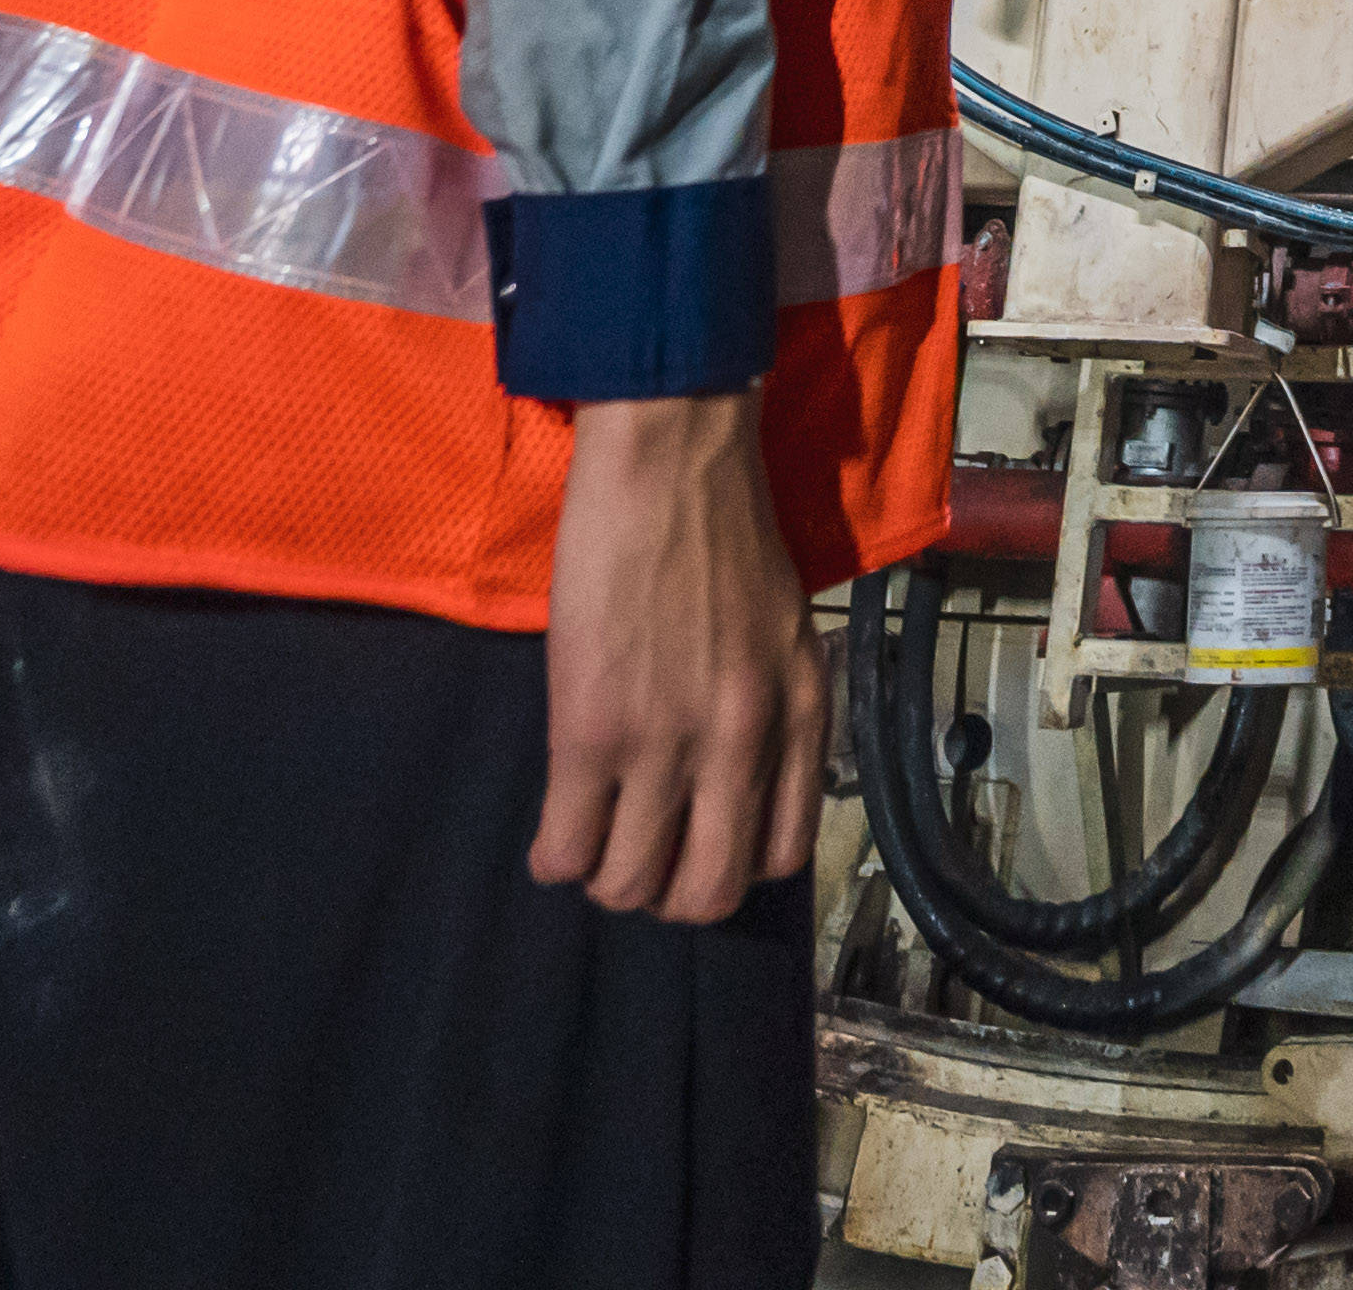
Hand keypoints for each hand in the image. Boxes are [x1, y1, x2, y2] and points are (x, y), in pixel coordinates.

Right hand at [534, 389, 829, 920]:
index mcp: (801, 716)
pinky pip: (568, 844)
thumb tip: (738, 779)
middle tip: (636, 858)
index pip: (783, 855)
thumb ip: (773, 709)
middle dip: (665, 895)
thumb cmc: (724, 528)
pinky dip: (554, 855)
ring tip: (589, 843)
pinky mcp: (593, 727)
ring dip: (605, 877)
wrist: (672, 458)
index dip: (730, 864)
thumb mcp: (784, 630)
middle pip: (707, 893)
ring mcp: (667, 742)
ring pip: (631, 884)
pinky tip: (552, 835)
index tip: (696, 844)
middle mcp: (744, 743)